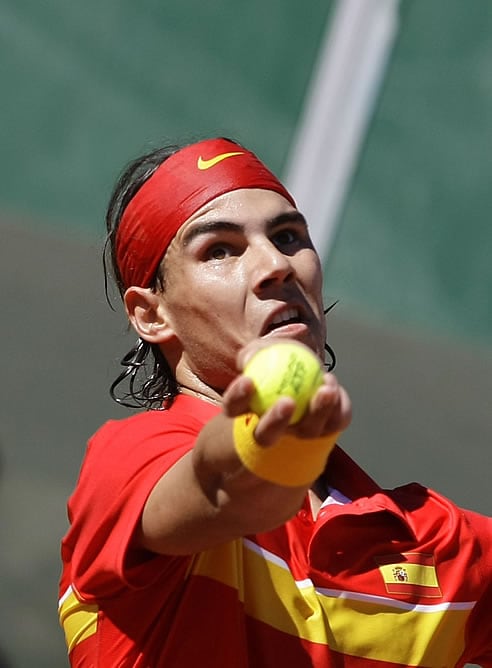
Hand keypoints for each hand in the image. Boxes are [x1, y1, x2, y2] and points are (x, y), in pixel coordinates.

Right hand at [222, 339, 351, 445]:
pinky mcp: (328, 428)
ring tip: (325, 388)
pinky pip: (335, 420)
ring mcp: (300, 432)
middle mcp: (272, 430)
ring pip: (308, 431)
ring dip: (318, 411)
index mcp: (246, 410)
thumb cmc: (275, 361)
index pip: (233, 408)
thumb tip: (248, 358)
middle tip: (287, 401)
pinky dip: (337, 402)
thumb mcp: (261, 351)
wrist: (304, 373)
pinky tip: (331, 382)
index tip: (248, 380)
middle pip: (267, 435)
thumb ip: (254, 352)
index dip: (238, 397)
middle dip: (276, 420)